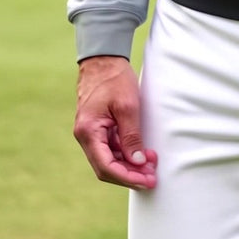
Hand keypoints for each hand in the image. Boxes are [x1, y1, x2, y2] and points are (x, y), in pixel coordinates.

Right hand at [73, 55, 157, 189]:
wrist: (103, 58)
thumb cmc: (114, 78)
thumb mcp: (127, 106)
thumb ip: (131, 136)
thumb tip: (137, 162)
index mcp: (88, 131)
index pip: (106, 166)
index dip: (127, 178)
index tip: (146, 181)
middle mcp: (85, 135)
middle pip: (106, 167)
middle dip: (130, 174)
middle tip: (152, 176)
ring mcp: (90, 132)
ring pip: (109, 159)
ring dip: (130, 165)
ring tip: (151, 164)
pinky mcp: (98, 128)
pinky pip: (110, 148)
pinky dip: (126, 153)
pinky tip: (142, 153)